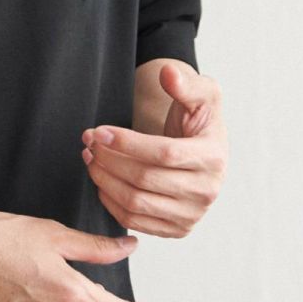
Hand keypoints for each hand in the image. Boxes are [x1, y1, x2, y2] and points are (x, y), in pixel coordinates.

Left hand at [80, 63, 227, 238]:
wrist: (200, 149)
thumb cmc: (198, 120)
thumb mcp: (201, 93)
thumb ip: (186, 83)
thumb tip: (169, 73)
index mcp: (213, 157)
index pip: (164, 153)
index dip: (127, 143)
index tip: (99, 131)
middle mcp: (206, 191)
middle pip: (145, 179)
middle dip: (109, 159)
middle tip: (89, 143)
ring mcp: (192, 213)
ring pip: (136, 202)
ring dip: (104, 180)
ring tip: (91, 158)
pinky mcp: (177, 228)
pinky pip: (135, 220)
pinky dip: (110, 202)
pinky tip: (101, 180)